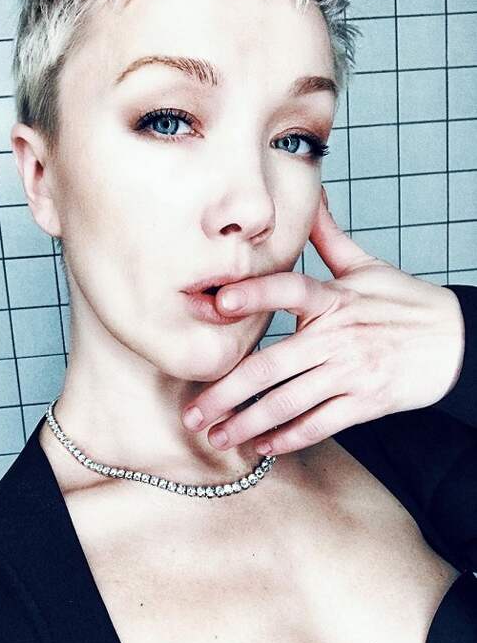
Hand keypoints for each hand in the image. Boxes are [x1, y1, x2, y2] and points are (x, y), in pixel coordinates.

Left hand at [181, 188, 465, 455]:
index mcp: (334, 299)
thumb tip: (310, 195)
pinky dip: (288, 438)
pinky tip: (262, 447)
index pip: (290, 289)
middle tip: (192, 412)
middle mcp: (338, 337)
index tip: (219, 302)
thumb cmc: (407, 303)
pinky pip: (320, 424)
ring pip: (288, 402)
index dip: (255, 293)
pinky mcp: (366, 402)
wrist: (460, 342)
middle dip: (225, 394)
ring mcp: (351, 372)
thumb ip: (330, 237)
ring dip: (247, 424)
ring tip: (216, 437)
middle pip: (271, 366)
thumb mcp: (369, 267)